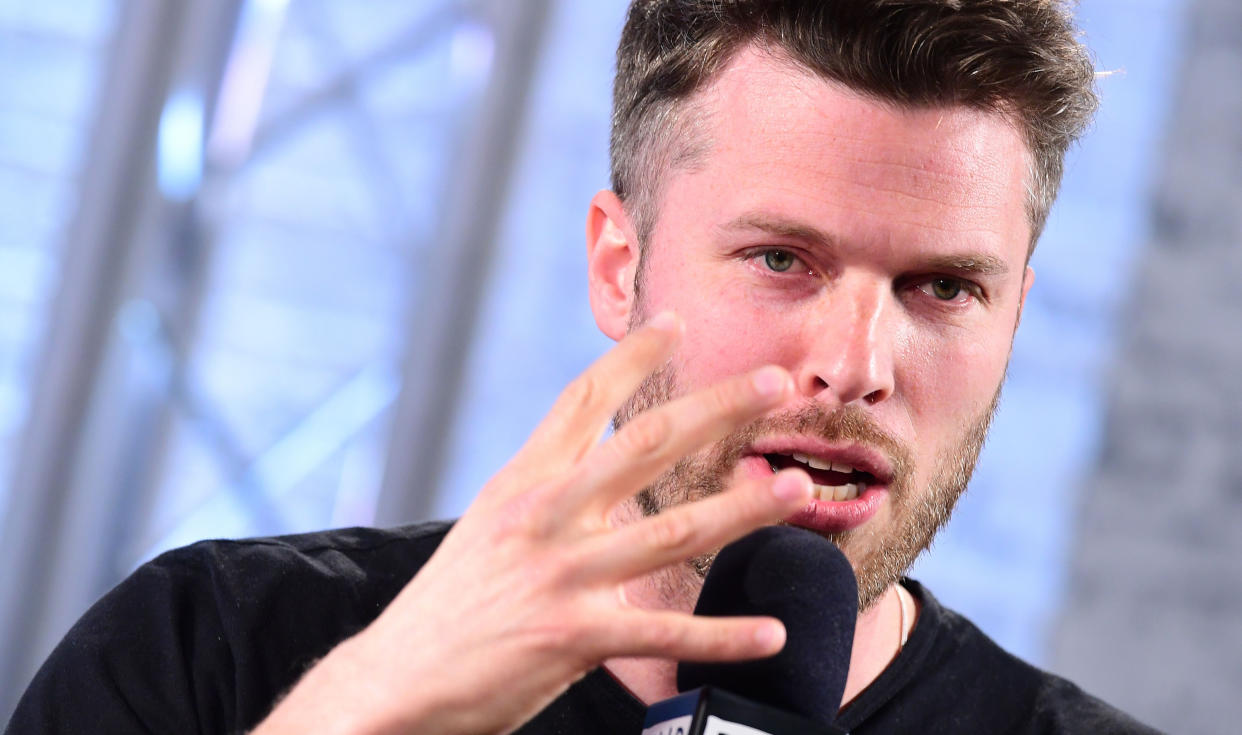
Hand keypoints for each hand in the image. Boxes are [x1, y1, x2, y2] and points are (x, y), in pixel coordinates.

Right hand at [254, 313, 811, 734]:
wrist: (393, 681)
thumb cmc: (452, 602)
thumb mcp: (490, 524)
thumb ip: (548, 487)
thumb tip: (609, 454)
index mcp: (522, 482)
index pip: (581, 401)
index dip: (631, 358)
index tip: (677, 322)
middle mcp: (544, 515)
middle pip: (644, 445)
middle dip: (716, 409)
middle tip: (775, 381)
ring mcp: (558, 574)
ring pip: (671, 531)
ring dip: (743, 509)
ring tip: (798, 489)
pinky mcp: (570, 637)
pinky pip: (664, 633)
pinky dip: (723, 635)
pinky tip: (772, 631)